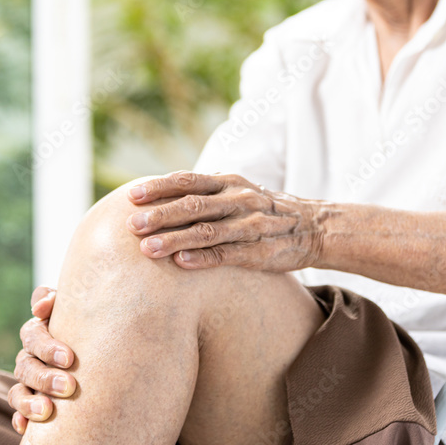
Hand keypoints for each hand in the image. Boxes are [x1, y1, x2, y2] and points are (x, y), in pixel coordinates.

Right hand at [7, 286, 76, 433]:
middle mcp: (30, 356)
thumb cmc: (87, 324)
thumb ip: (57, 300)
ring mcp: (28, 381)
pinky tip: (27, 427)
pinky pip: (19, 412)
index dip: (47, 347)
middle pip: (27, 365)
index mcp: (39, 331)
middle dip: (45, 377)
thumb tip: (39, 307)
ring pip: (18, 390)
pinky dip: (21, 419)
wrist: (97, 347)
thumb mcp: (78, 308)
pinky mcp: (30, 402)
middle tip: (69, 386)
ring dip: (30, 401)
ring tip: (47, 410)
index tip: (69, 358)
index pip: (33, 335)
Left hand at [126, 171, 326, 271]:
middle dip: (160, 214)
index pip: (188, 181)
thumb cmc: (263, 210)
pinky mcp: (258, 251)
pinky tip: (181, 263)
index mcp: (229, 182)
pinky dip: (203, 258)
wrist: (314, 227)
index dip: (159, 187)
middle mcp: (238, 199)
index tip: (132, 195)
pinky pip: (227, 254)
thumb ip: (205, 192)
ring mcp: (249, 225)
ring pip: (206, 231)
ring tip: (147, 249)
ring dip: (174, 240)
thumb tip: (160, 192)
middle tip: (132, 224)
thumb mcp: (237, 191)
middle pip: (193, 205)